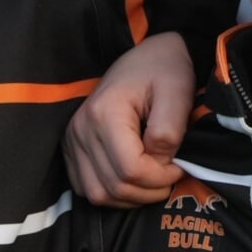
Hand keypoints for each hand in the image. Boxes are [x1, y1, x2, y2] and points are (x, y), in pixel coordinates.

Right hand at [65, 32, 193, 206]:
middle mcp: (81, 128)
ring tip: (154, 179)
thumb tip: (159, 164)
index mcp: (105, 112)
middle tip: (171, 174)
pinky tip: (134, 180)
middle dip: (149, 190)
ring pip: (99, 194)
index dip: (160, 177)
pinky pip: (87, 188)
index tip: (180, 166)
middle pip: (114, 186)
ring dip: (131, 197)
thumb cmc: (165, 69)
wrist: (148, 55)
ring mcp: (72, 139)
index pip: (130, 169)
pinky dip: (112, 193)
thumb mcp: (177, 92)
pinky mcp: (71, 148)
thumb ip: (168, 131)